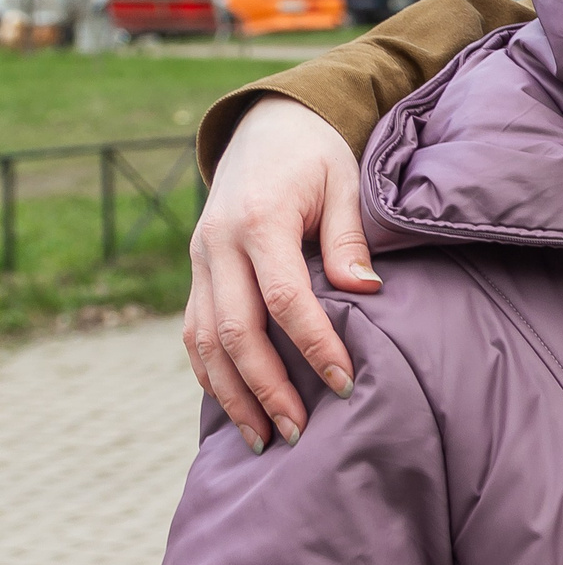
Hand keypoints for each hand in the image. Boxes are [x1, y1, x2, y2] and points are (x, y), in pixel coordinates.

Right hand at [183, 95, 375, 450]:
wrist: (266, 126)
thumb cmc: (316, 156)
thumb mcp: (344, 182)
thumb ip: (348, 239)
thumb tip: (365, 292)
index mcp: (259, 221)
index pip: (284, 298)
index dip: (313, 344)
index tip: (342, 382)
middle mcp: (218, 246)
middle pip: (235, 331)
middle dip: (266, 388)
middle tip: (299, 432)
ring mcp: (200, 261)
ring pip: (204, 341)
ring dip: (232, 394)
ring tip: (264, 438)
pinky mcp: (197, 273)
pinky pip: (194, 332)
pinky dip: (210, 374)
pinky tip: (236, 408)